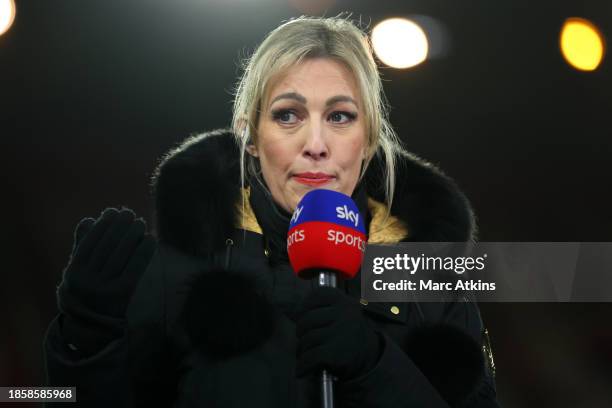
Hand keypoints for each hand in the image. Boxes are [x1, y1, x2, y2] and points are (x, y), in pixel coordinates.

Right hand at [57, 207, 155, 325]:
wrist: (95, 324)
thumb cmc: (88, 287)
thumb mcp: (79, 269)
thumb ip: (82, 245)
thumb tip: (90, 219)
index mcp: (74, 272)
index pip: (90, 241)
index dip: (103, 224)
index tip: (113, 211)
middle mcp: (87, 281)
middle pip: (107, 246)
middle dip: (119, 226)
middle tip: (130, 214)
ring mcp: (105, 289)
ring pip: (122, 254)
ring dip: (133, 234)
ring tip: (140, 223)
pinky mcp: (123, 294)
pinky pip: (136, 266)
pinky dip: (144, 250)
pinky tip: (150, 238)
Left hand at [295, 286, 381, 379]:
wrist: (369, 359)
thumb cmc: (347, 334)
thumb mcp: (340, 314)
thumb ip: (320, 309)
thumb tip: (291, 312)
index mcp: (344, 301)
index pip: (315, 296)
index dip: (304, 308)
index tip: (302, 317)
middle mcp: (345, 313)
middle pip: (306, 320)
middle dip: (301, 333)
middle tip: (304, 341)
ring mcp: (342, 332)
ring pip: (307, 340)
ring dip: (302, 351)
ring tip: (306, 355)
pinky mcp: (338, 353)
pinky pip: (310, 357)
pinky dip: (302, 366)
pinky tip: (302, 370)